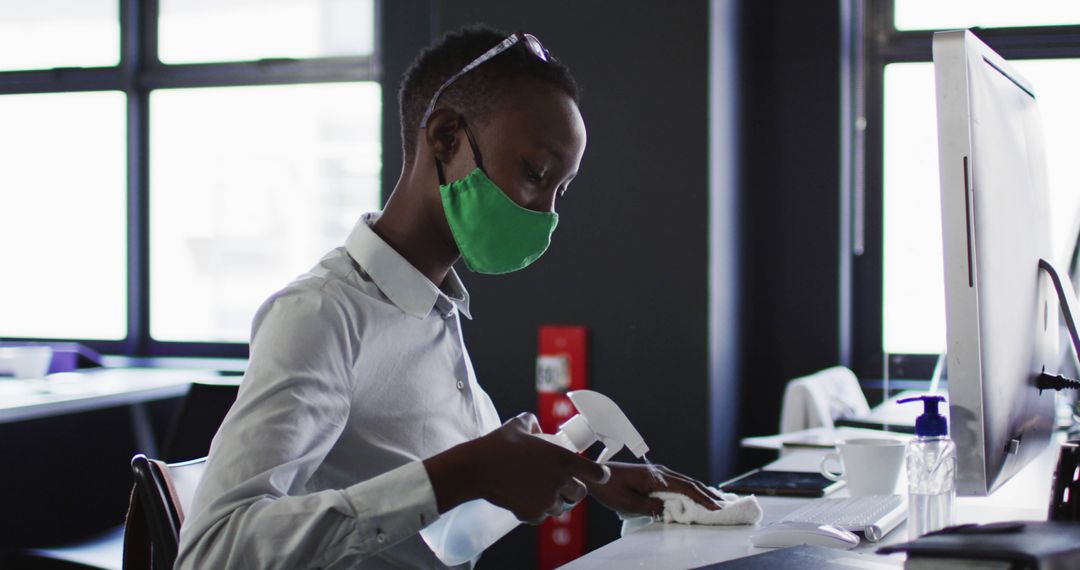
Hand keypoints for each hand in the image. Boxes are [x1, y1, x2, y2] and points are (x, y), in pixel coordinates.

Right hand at [424, 413, 607, 523]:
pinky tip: (522, 501)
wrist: (478, 468)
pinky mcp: (532, 513)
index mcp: (563, 459)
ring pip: (560, 507)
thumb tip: (536, 427)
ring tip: (536, 492)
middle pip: (580, 493)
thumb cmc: (498, 445)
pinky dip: (534, 511)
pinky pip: (540, 516)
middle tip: (560, 485)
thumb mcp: (518, 425)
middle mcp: (559, 481)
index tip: (597, 475)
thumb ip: (533, 423)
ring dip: (552, 502)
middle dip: (572, 490)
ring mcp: (546, 500)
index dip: (598, 474)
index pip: (595, 472)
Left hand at [585, 462, 722, 517]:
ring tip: (715, 502)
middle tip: (724, 506)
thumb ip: (650, 507)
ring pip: (685, 483)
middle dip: (708, 495)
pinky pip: (677, 484)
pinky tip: (695, 497)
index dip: (703, 498)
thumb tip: (668, 510)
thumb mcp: (628, 502)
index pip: (687, 488)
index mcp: (657, 477)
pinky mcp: (654, 477)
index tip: (717, 508)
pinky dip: (690, 491)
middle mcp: (661, 473)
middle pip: (690, 484)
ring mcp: (658, 474)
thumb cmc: (609, 487)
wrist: (595, 475)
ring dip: (700, 492)